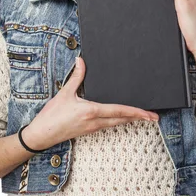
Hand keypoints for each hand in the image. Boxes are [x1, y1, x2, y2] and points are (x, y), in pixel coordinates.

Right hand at [21, 56, 159, 150]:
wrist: (42, 135)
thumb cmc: (52, 115)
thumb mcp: (64, 93)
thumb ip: (76, 77)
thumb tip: (81, 60)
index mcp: (92, 111)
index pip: (119, 111)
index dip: (136, 112)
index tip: (149, 114)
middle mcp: (95, 122)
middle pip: (122, 120)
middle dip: (139, 118)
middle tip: (154, 117)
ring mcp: (92, 128)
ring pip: (116, 123)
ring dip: (130, 120)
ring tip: (142, 116)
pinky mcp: (88, 130)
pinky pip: (108, 125)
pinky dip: (118, 121)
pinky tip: (120, 118)